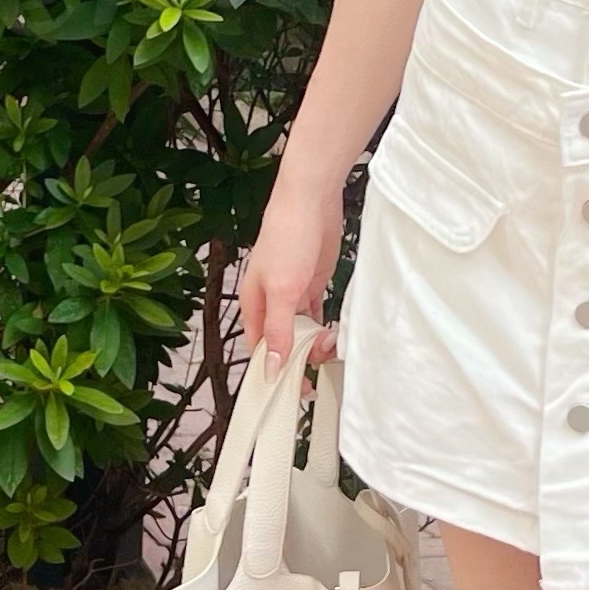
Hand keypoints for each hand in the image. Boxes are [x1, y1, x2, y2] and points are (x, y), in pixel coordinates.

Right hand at [236, 160, 345, 363]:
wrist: (311, 199)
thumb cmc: (287, 237)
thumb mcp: (282, 290)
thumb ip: (278, 330)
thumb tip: (271, 368)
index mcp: (254, 305)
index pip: (261, 351)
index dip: (276, 372)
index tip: (297, 390)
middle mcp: (271, 302)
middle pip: (283, 344)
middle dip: (302, 357)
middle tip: (323, 358)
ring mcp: (293, 293)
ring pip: (302, 331)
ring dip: (316, 343)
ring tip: (332, 341)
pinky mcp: (313, 283)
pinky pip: (316, 314)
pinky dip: (324, 326)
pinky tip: (334, 332)